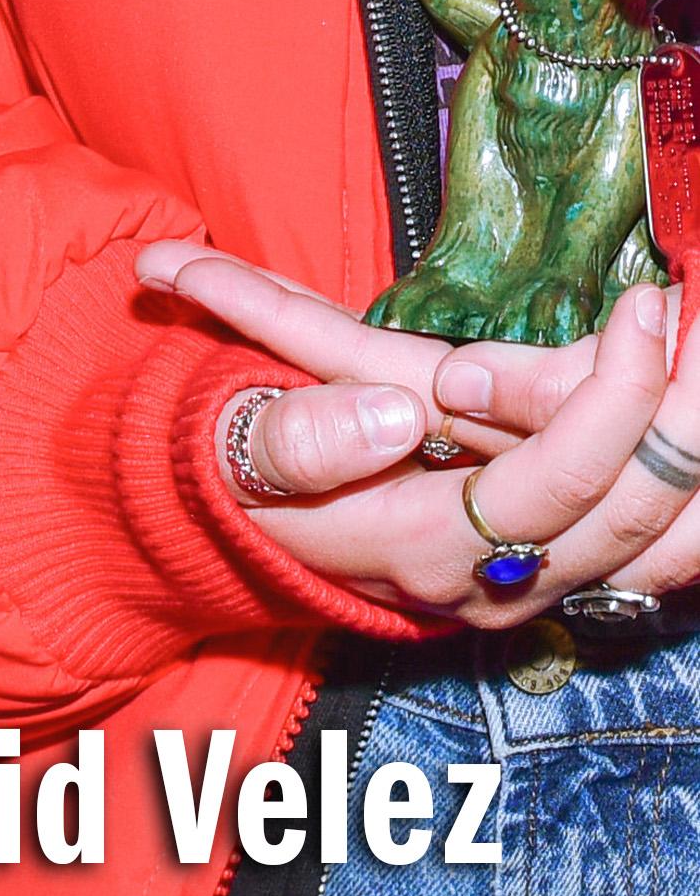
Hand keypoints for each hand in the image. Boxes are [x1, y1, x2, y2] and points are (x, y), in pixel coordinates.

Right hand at [138, 244, 699, 623]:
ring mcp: (535, 588)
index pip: (551, 483)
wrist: (254, 531)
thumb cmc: (247, 470)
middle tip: (698, 310)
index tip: (639, 306)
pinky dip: (698, 501)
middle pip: (631, 511)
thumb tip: (392, 414)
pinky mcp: (560, 575)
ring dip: (699, 445)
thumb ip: (304, 435)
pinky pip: (667, 557)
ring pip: (666, 539)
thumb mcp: (242, 446)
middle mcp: (495, 585)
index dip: (609, 397)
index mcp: (419, 546)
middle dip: (681, 407)